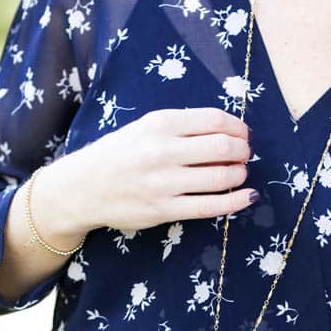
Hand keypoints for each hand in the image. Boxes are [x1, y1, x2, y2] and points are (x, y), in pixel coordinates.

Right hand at [66, 107, 256, 232]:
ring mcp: (165, 183)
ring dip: (239, 175)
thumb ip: (180, 127)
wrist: (83, 187)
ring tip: (239, 174)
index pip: (215, 121)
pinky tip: (246, 197)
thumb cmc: (118, 155)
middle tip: (244, 155)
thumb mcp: (144, 128)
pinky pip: (210, 206)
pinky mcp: (165, 210)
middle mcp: (163, 151)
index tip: (243, 134)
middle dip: (242, 151)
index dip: (239, 127)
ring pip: (221, 177)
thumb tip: (226, 132)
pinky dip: (235, 202)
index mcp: (160, 124)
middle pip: (223, 147)